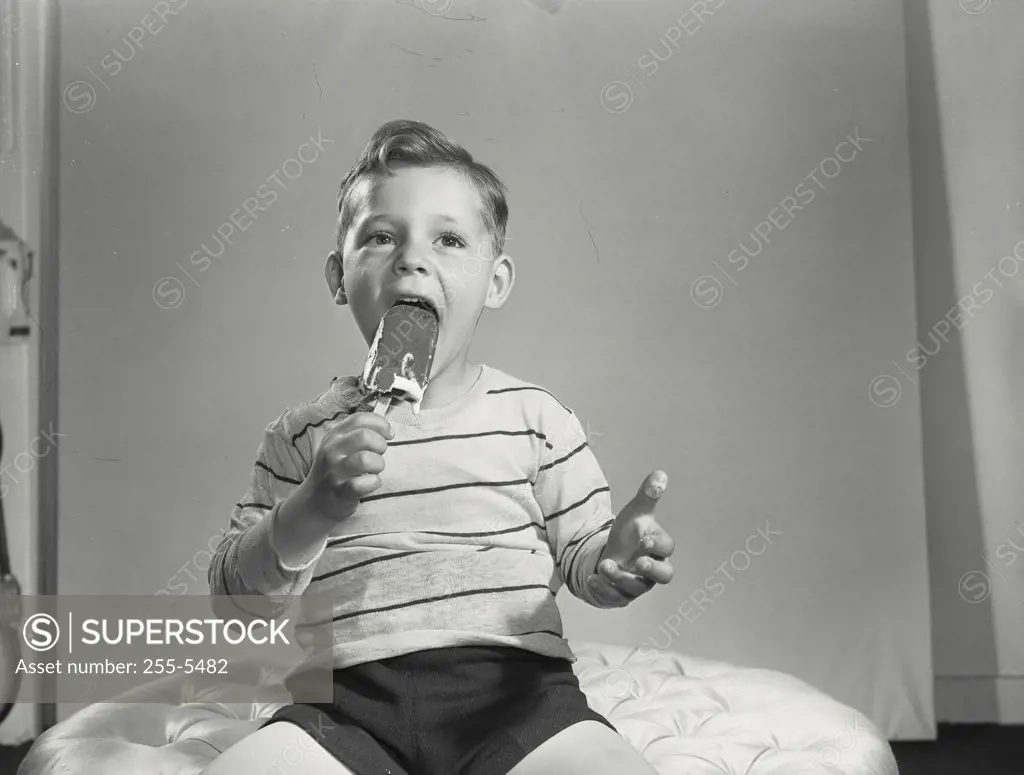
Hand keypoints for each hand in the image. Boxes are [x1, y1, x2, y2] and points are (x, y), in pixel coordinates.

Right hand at [294, 412, 392, 523]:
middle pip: (364, 436)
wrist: (315, 501)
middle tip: (379, 454)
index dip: (380, 424)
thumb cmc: (336, 470)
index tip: (388, 434)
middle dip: (380, 444)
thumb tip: (387, 430)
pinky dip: (373, 483)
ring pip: (365, 459)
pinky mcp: (340, 491)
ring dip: (378, 464)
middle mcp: (332, 451)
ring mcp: (334, 471)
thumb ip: (358, 433)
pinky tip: (372, 483)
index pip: (359, 419)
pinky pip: (362, 484)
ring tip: (375, 470)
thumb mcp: (340, 446)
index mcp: (334, 436)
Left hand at [587, 470, 673, 607]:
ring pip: (635, 587)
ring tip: (604, 564)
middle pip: (664, 576)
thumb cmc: (628, 534)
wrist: (609, 555)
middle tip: (638, 563)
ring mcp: (637, 584)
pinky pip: (616, 598)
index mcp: (658, 548)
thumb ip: (647, 496)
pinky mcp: (621, 595)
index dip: (658, 546)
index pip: (667, 549)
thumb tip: (660, 474)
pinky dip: (603, 589)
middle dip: (652, 571)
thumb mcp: (634, 513)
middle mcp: (652, 569)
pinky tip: (592, 578)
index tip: (644, 540)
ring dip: (619, 577)